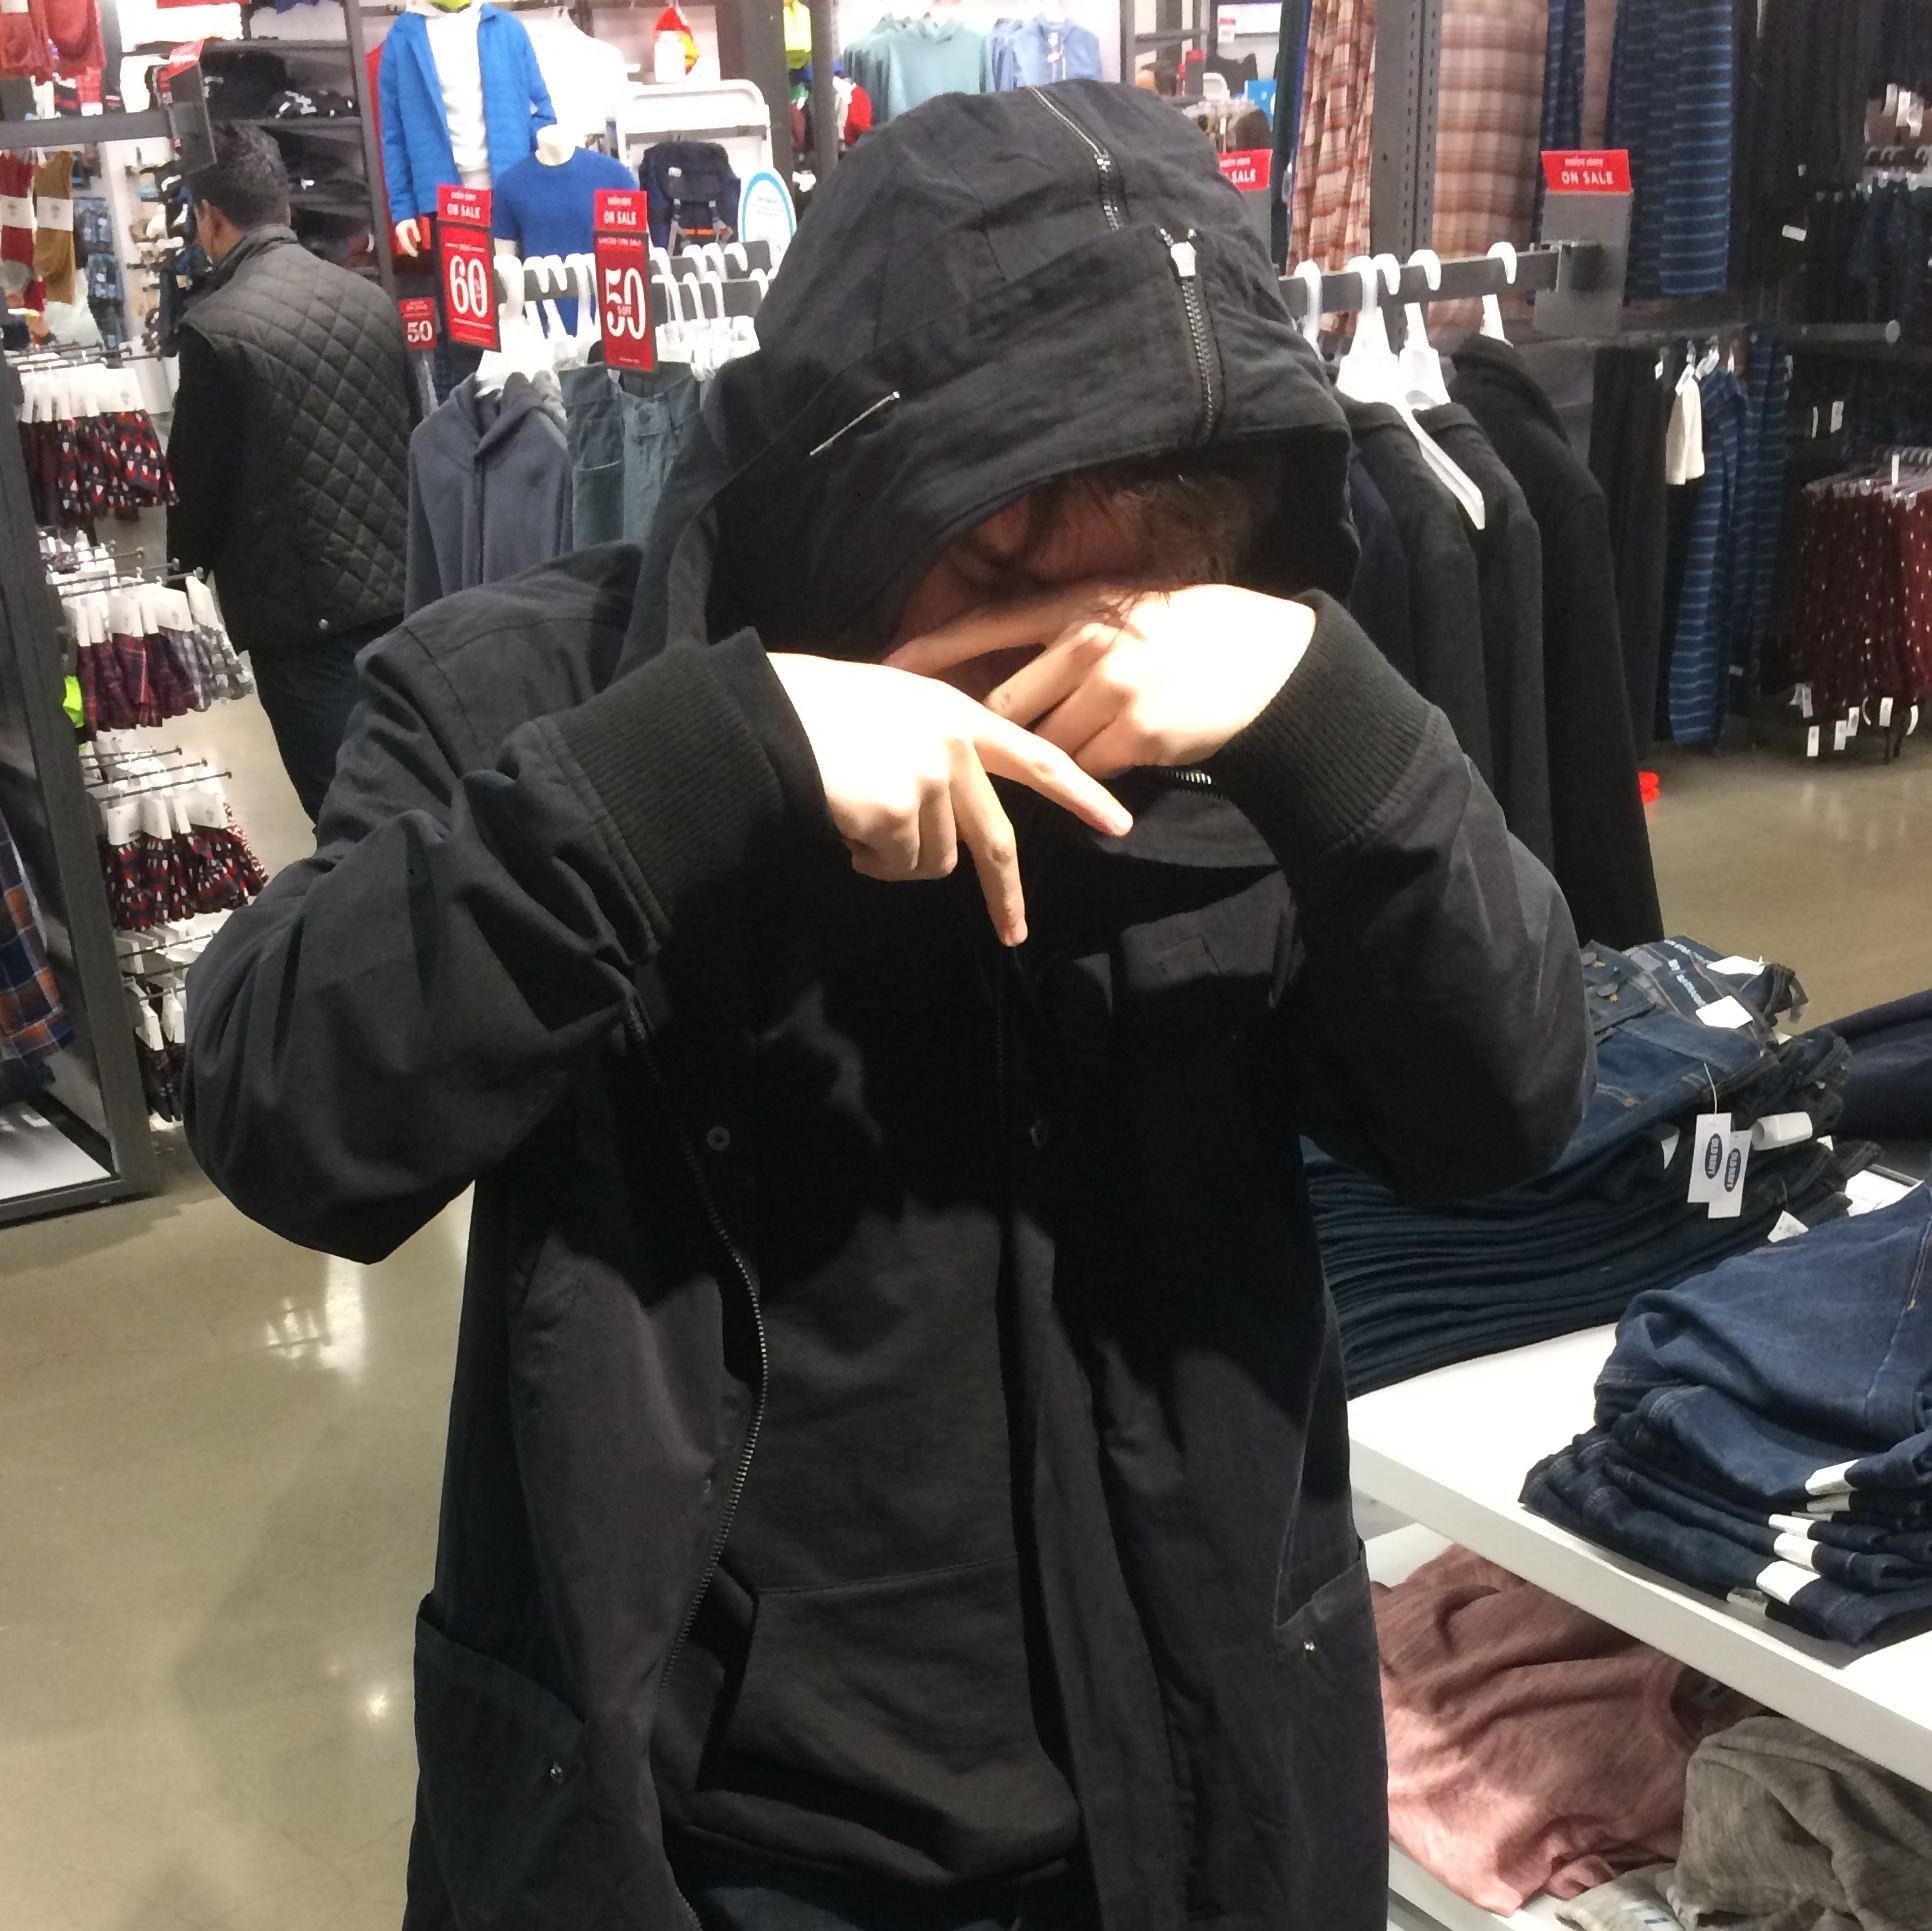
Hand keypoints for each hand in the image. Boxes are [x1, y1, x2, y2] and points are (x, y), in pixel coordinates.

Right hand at [394, 219, 422, 257]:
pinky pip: (403, 241)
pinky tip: (412, 247)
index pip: (406, 243)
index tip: (416, 253)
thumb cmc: (407, 217)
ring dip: (408, 248)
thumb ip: (415, 231)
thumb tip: (418, 240)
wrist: (401, 212)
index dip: (411, 249)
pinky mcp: (399, 233)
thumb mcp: (412, 223)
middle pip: (404, 245)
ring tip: (414, 252)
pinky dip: (407, 245)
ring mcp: (398, 234)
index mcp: (401, 232)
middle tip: (415, 255)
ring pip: (403, 244)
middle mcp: (399, 234)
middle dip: (410, 250)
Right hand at [769, 654, 1132, 946]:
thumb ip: (935, 747)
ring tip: (856, 819)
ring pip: (933, 861)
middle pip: (994, 839)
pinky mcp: (897, 813)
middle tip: (1013, 933)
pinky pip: (891, 866)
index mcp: (959, 716)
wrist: (765, 715)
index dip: (1081, 794)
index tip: (1119, 824)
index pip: (1037, 759)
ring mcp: (928, 781)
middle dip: (1005, 895)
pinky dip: (866, 860)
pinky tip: (842, 823)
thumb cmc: (817, 708)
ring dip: (895, 860)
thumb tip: (952, 814)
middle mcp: (953, 748)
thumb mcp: (893, 706)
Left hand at [888, 584, 1315, 778]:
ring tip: (1081, 746)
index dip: (935, 650)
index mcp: (1078, 604)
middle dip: (994, 734)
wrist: (1268, 663)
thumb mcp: (1124, 609)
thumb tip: (996, 670)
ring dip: (1049, 759)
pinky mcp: (1136, 736)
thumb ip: (1064, 630)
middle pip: (1005, 705)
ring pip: (1044, 747)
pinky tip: (1119, 755)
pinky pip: (1085, 771)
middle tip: (976, 753)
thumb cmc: (1191, 632)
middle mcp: (1088, 643)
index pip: (987, 625)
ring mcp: (1112, 691)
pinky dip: (1091, 773)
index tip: (889, 669)